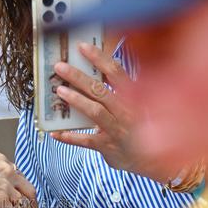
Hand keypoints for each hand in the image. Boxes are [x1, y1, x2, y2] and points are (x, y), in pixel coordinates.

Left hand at [50, 43, 168, 181]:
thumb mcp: (135, 105)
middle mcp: (127, 111)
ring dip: (76, 100)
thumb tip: (90, 74)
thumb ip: (118, 91)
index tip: (82, 47)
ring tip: (59, 91)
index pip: (116, 72)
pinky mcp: (108, 147)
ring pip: (95, 112)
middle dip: (78, 77)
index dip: (98, 58)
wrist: (152, 160)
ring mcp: (117, 130)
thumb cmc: (138, 127)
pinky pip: (86, 140)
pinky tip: (55, 132)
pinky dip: (69, 137)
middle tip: (60, 67)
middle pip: (100, 90)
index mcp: (134, 96)